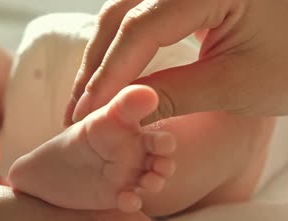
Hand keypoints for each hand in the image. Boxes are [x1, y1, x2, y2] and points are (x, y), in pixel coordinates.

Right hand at [66, 0, 287, 124]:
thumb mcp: (237, 83)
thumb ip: (174, 95)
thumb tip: (122, 114)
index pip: (141, 29)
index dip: (109, 75)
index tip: (87, 113)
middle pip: (121, 14)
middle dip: (96, 66)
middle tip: (76, 111)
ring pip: (124, 12)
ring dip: (103, 56)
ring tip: (87, 98)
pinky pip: (140, 13)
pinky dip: (122, 46)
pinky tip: (110, 74)